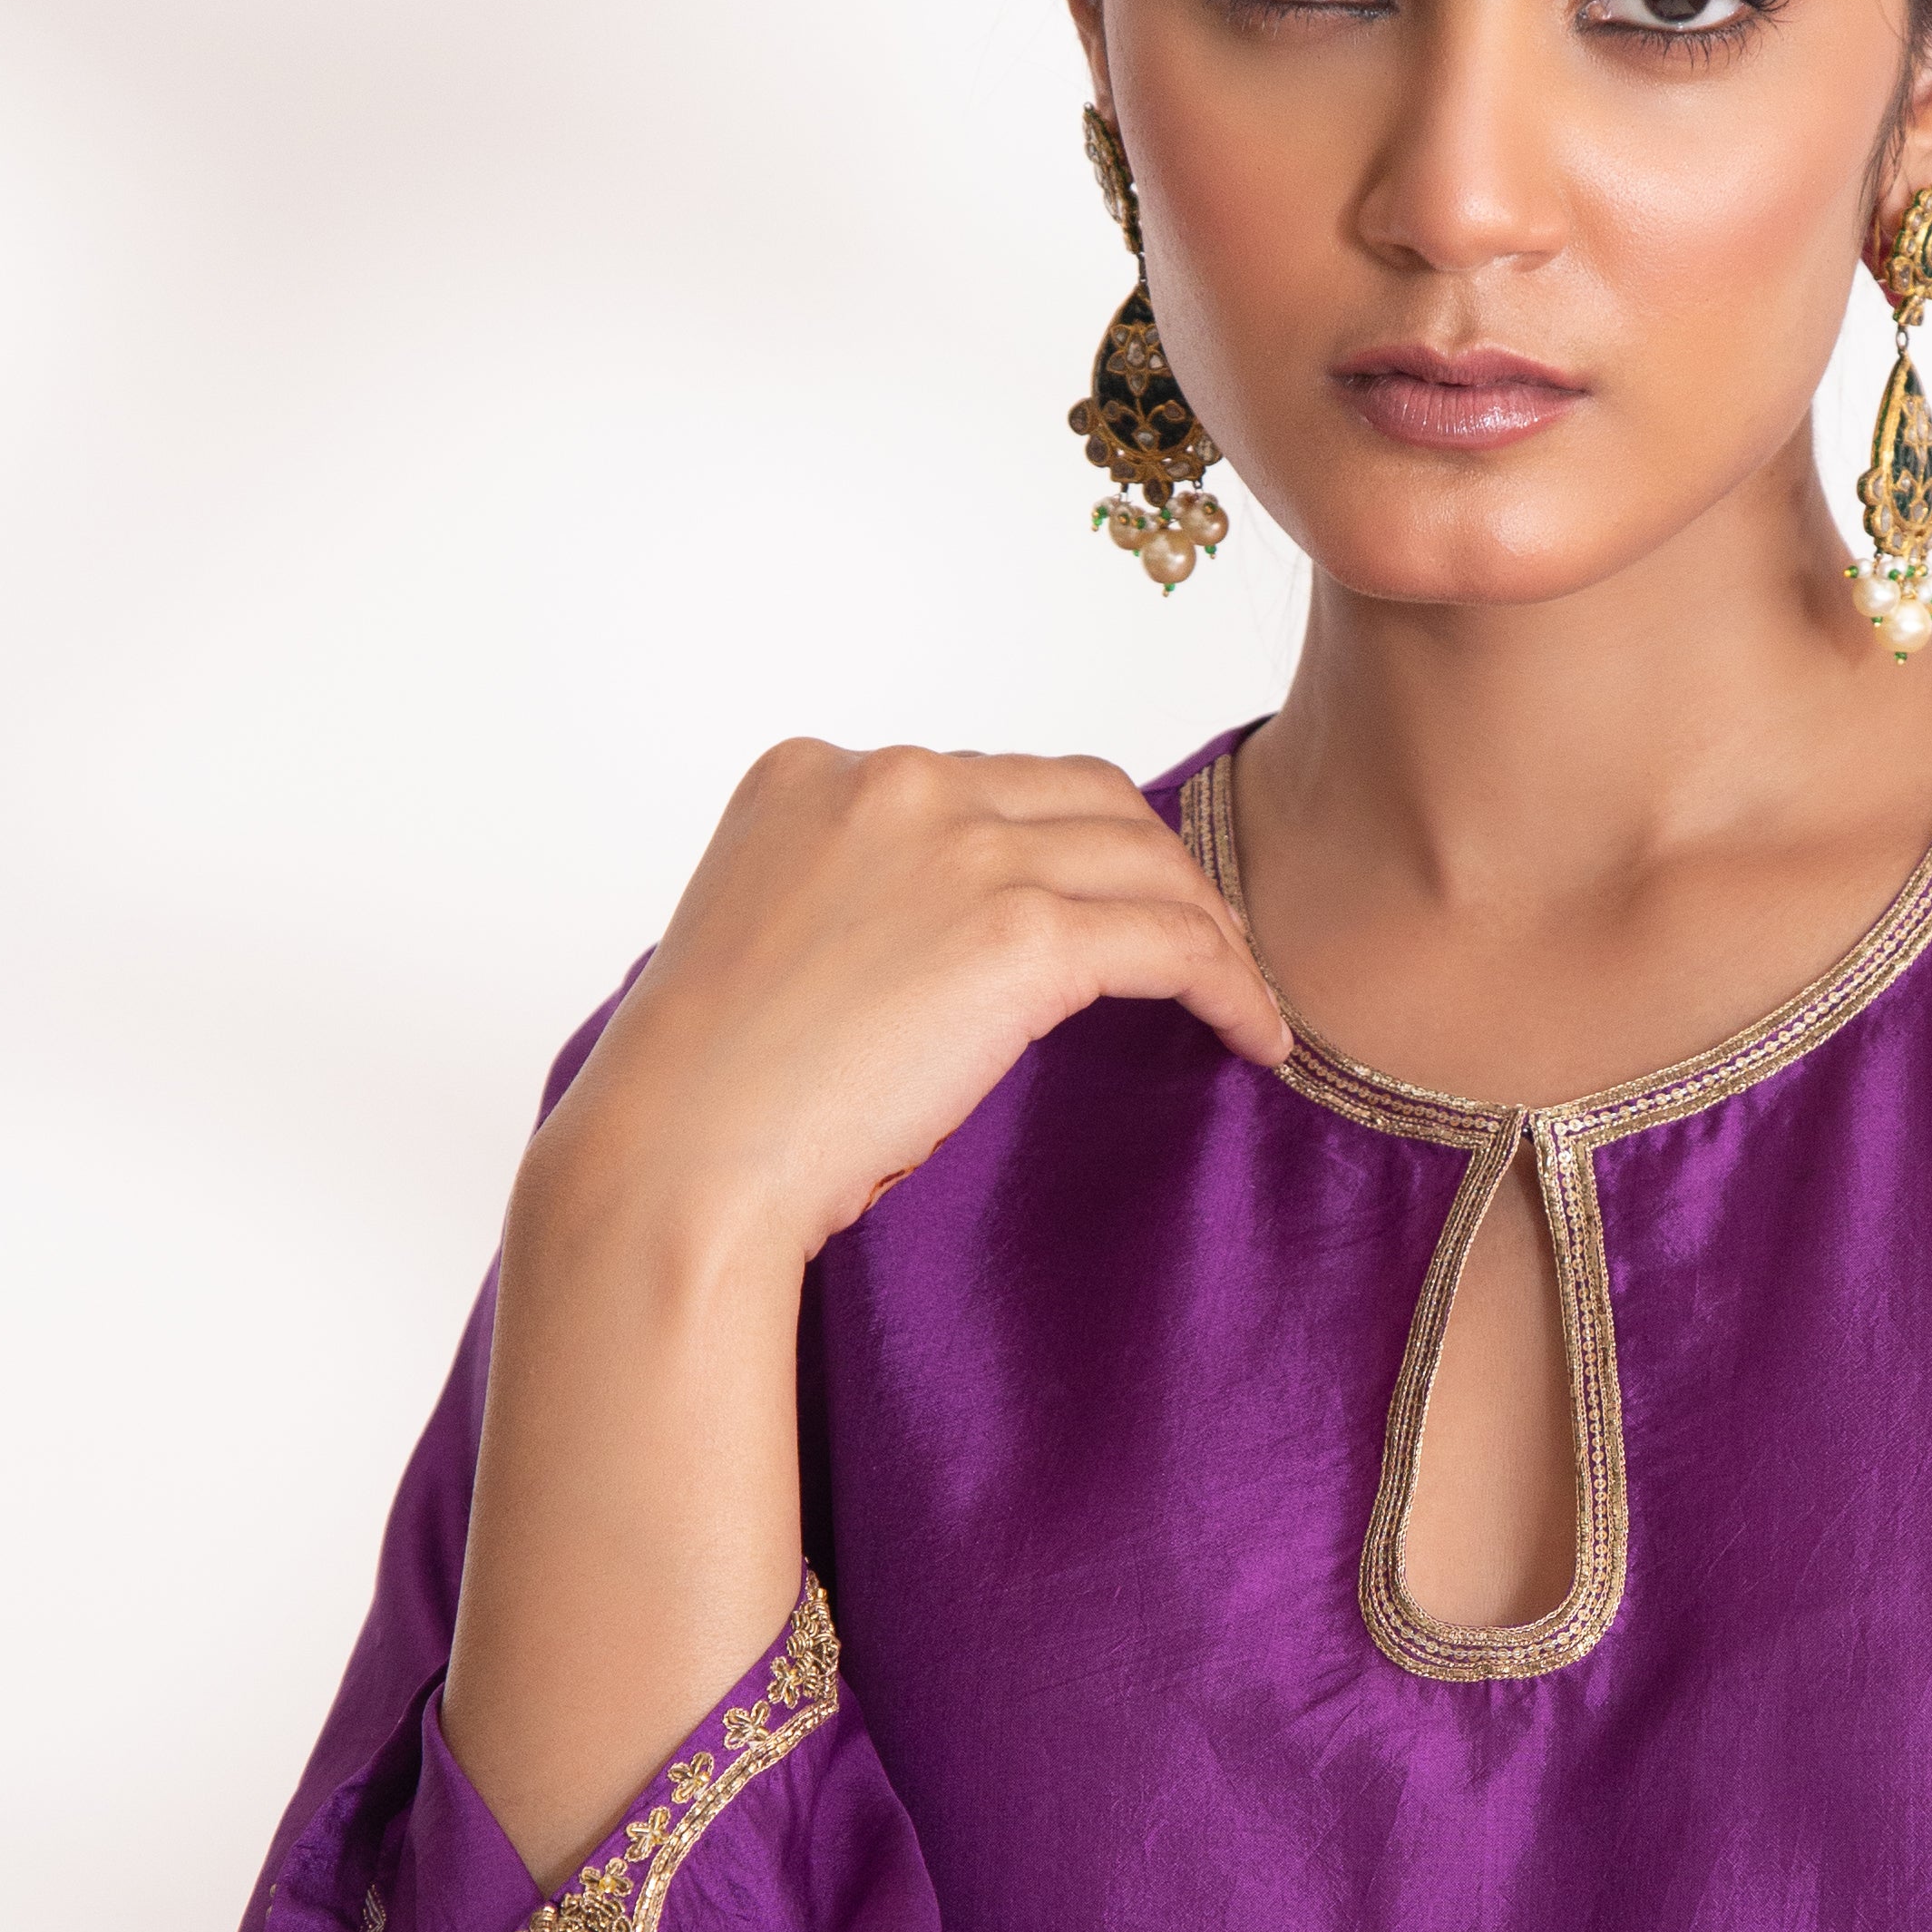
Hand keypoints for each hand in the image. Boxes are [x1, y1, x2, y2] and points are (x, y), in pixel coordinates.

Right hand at [536, 739, 1292, 1269]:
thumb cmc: (708, 1095)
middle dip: (1155, 867)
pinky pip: (1171, 941)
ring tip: (1238, 993)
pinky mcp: (1017, 933)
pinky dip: (1230, 983)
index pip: (986, 782)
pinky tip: (1254, 1035)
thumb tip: (954, 942)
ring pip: (1144, 859)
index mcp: (814, 771)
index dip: (1065, 844)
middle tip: (1199, 941)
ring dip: (1208, 925)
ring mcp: (957, 848)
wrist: (678, 1160)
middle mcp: (891, 781)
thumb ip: (859, 898)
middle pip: (1083, 795)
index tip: (1103, 903)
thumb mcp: (771, 942)